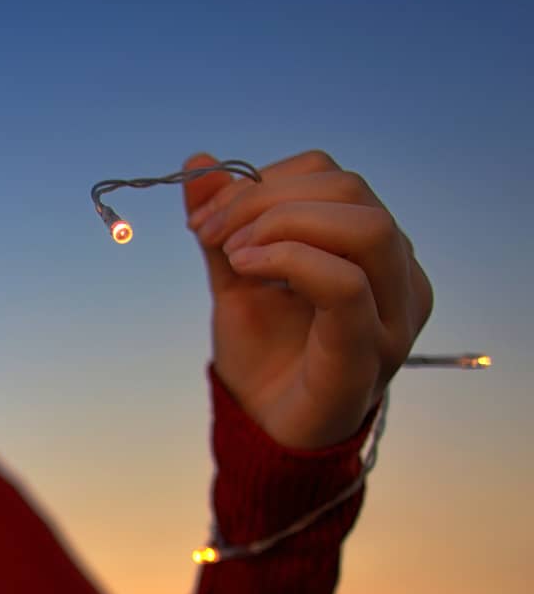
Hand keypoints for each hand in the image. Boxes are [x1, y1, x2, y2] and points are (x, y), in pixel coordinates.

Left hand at [184, 149, 434, 449]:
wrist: (265, 431)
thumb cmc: (264, 356)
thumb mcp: (235, 276)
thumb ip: (223, 223)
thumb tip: (195, 162)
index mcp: (371, 248)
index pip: (332, 178)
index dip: (263, 181)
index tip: (205, 216)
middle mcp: (399, 273)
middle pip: (349, 190)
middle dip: (265, 198)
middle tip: (208, 233)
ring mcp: (394, 314)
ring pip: (364, 226)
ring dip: (282, 225)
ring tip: (230, 254)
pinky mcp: (371, 351)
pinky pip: (347, 283)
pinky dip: (289, 260)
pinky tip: (244, 269)